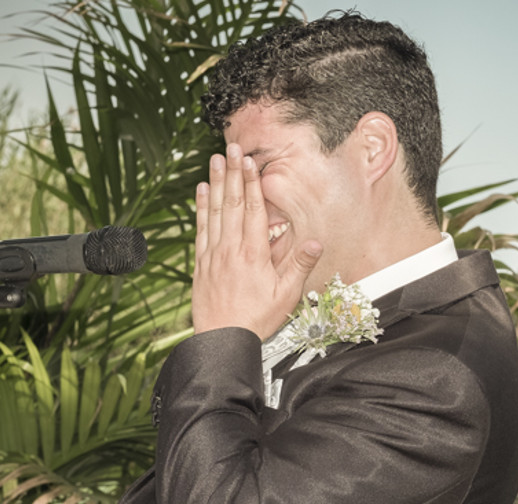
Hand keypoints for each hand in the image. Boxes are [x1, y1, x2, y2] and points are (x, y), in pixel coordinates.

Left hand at [192, 143, 322, 339]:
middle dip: (232, 174)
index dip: (251, 184)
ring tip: (215, 160)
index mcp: (253, 254)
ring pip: (214, 211)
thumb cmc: (256, 320)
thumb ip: (299, 266)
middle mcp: (230, 249)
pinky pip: (201, 228)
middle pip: (231, 203)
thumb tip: (316, 242)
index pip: (252, 210)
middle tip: (231, 148)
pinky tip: (200, 192)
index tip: (250, 162)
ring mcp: (213, 255)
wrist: (223, 340)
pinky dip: (201, 208)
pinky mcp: (201, 263)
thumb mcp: (286, 296)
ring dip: (215, 183)